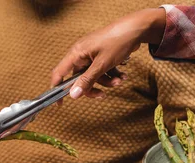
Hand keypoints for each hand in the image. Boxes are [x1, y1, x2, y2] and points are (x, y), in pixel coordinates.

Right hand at [51, 8, 165, 98]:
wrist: (137, 28)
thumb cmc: (118, 41)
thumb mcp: (102, 65)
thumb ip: (87, 80)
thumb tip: (73, 94)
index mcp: (76, 53)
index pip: (59, 73)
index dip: (57, 88)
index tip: (61, 103)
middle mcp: (81, 54)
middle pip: (80, 78)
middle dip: (93, 87)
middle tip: (102, 94)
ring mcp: (91, 54)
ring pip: (93, 76)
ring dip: (106, 81)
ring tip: (120, 80)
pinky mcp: (101, 55)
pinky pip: (101, 70)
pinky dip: (111, 74)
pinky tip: (122, 74)